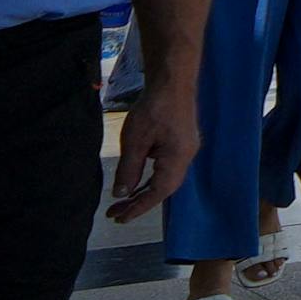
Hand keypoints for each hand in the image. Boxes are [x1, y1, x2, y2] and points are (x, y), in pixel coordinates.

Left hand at [113, 80, 201, 215]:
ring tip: (122, 202)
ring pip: (164, 179)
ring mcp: (185, 150)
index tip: (119, 218)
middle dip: (139, 203)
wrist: (173, 81)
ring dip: (143, 192)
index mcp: (178, 159)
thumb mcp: (135, 141)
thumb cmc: (153, 109)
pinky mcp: (181, 143)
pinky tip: (137, 181)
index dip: (138, 208)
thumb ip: (128, 170)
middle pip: (163, 189)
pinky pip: (166, 169)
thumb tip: (122, 195)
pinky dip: (150, 179)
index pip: (158, 193)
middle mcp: (186, 158)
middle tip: (114, 214)